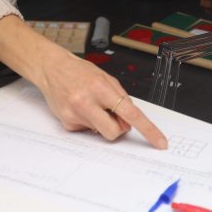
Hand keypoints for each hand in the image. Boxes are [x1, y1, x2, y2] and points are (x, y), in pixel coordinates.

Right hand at [0, 16, 167, 148]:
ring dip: (103, 123)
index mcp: (101, 88)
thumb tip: (129, 123)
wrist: (51, 68)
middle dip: (119, 128)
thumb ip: (121, 99)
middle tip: (113, 114)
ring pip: (102, 133)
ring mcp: (75, 114)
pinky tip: (80, 108)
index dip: (148, 130)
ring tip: (93, 106)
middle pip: (115, 132)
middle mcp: (86, 102)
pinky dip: (89, 122)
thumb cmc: (80, 72)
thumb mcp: (106, 78)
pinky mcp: (67, 124)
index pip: (131, 113)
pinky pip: (88, 130)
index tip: (159, 142)